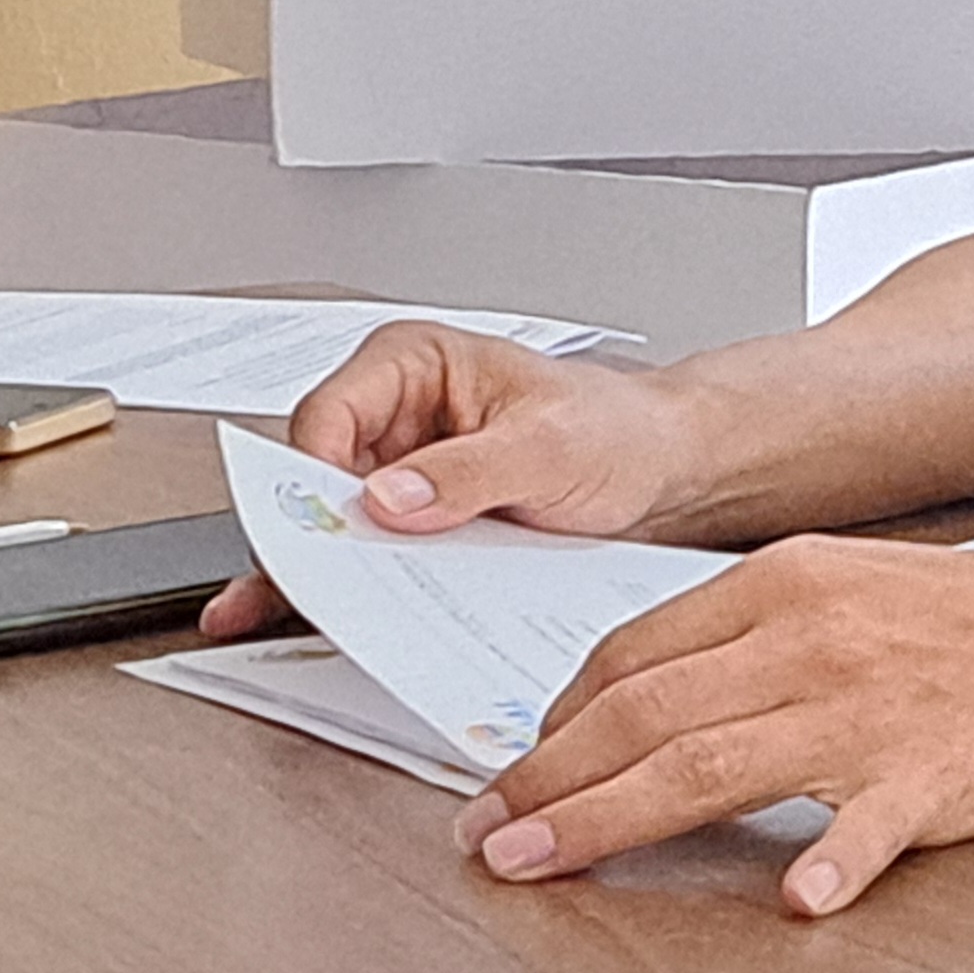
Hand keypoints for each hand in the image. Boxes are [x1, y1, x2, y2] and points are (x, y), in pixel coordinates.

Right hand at [199, 322, 704, 638]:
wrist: (659, 465)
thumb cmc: (616, 431)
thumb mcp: (549, 448)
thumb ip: (468, 471)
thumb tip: (388, 497)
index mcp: (414, 361)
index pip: (326, 418)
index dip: (314, 478)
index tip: (328, 531)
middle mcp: (394, 407)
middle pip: (316, 474)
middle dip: (315, 529)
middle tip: (319, 583)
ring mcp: (400, 463)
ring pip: (334, 519)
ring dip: (334, 564)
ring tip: (327, 607)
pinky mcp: (414, 512)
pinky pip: (370, 549)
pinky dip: (363, 580)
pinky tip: (352, 610)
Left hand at [452, 535, 973, 915]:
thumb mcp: (857, 585)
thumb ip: (754, 634)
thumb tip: (650, 690)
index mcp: (790, 583)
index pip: (632, 655)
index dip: (555, 722)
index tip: (516, 769)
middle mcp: (814, 640)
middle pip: (643, 715)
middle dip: (544, 780)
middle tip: (489, 833)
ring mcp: (870, 711)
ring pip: (705, 769)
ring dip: (605, 820)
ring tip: (543, 860)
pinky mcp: (932, 776)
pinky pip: (865, 828)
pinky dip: (827, 866)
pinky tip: (795, 898)